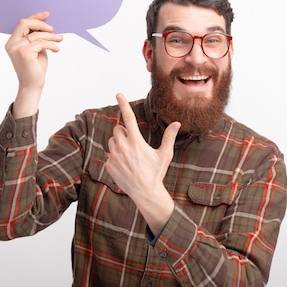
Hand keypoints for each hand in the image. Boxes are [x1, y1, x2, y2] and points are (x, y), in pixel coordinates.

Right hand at [5, 12, 62, 117]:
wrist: (32, 86)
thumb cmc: (34, 69)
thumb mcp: (36, 50)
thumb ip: (37, 38)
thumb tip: (48, 26)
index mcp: (12, 42)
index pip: (22, 23)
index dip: (35, 17)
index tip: (46, 15)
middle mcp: (11, 44)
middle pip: (25, 23)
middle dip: (40, 23)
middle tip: (53, 29)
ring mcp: (17, 48)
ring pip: (37, 34)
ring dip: (51, 36)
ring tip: (59, 39)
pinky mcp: (24, 53)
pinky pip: (41, 43)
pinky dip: (51, 44)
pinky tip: (56, 49)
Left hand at [105, 93, 180, 233]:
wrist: (145, 193)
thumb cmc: (156, 173)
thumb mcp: (165, 154)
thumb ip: (169, 137)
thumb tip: (177, 123)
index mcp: (136, 142)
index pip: (128, 118)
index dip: (124, 104)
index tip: (118, 94)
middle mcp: (123, 147)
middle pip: (118, 129)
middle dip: (124, 132)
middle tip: (133, 142)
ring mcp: (114, 157)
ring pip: (111, 141)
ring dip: (118, 143)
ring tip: (129, 155)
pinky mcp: (109, 165)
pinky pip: (109, 154)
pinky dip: (115, 157)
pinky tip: (125, 165)